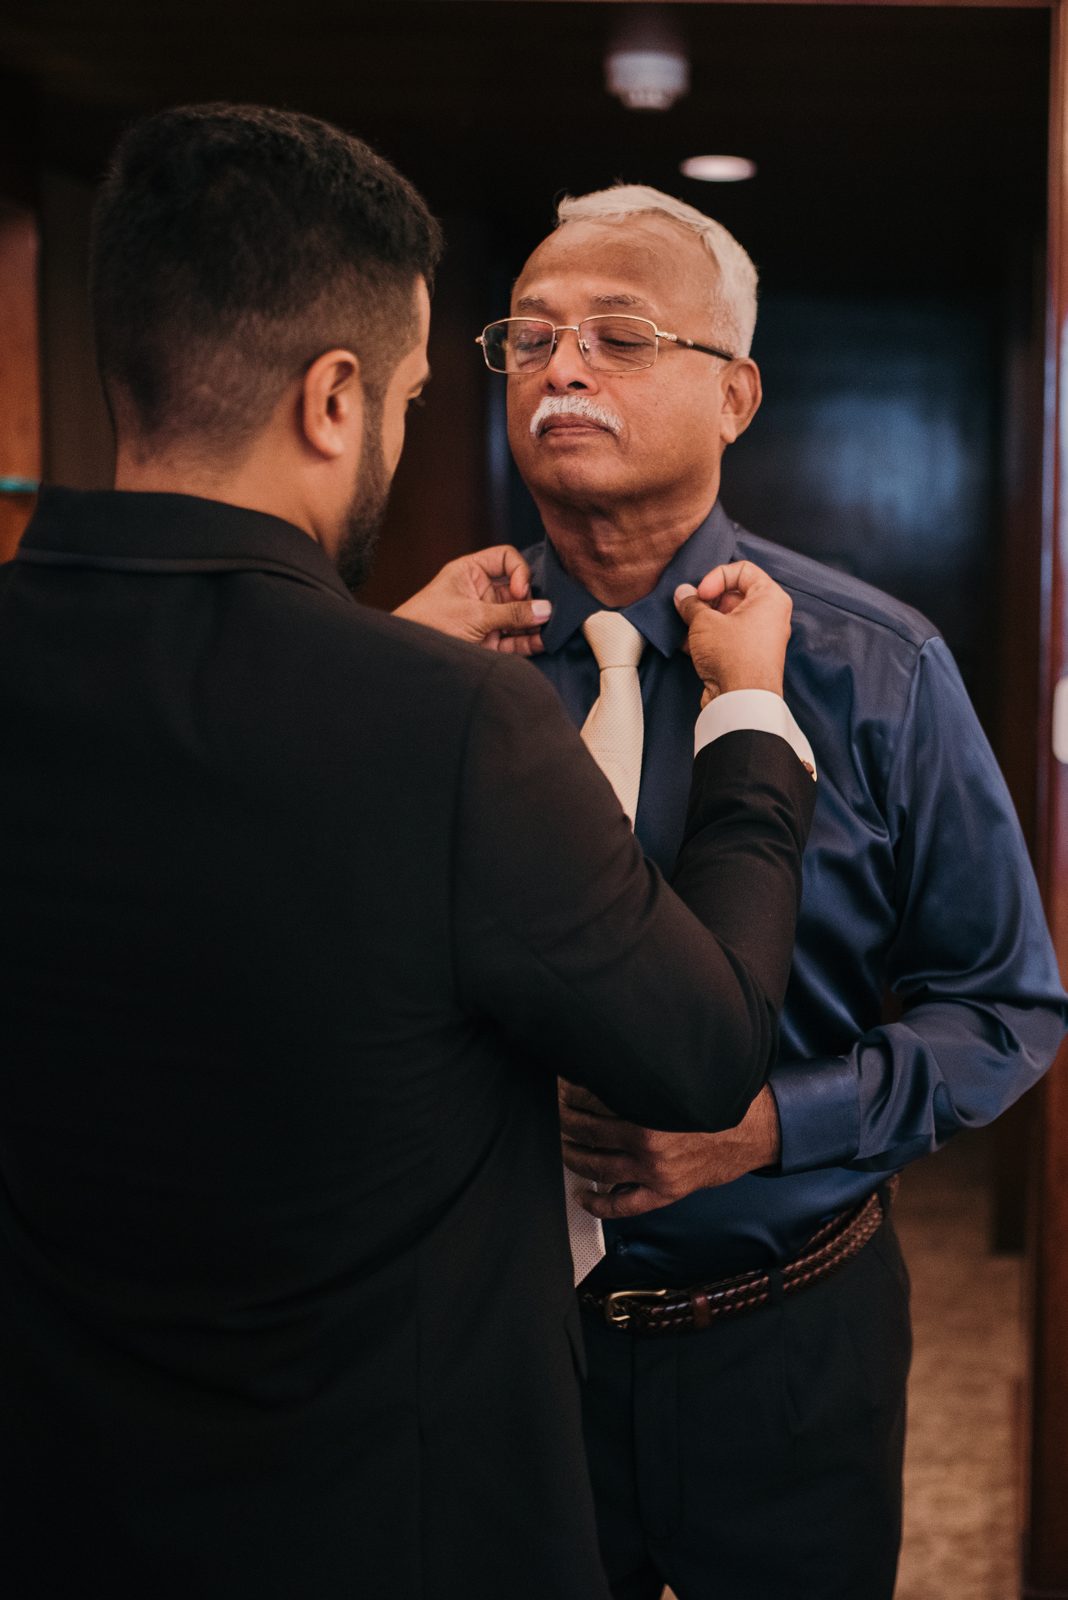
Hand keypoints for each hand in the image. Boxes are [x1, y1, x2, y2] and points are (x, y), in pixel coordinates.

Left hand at [393, 546, 550, 654]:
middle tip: (544, 615)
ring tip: (551, 631)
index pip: (505, 558)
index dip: (519, 572)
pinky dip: (529, 641)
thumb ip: (512, 613)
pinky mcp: (488, 641)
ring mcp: (485, 617)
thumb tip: (546, 610)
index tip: (520, 592)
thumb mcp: (474, 615)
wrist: (410, 657)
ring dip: (534, 624)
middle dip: (533, 602)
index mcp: (471, 572)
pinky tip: (542, 643)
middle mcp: (480, 592)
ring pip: (519, 616)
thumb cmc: (430, 625)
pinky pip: (514, 639)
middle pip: (517, 590)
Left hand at [559, 1081, 781, 1219]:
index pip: (595, 1099)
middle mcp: (648, 1143)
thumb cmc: (720, 1099)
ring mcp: (654, 1172)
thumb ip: (648, 1075)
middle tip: (556, 1111)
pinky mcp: (664, 1193)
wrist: (755, 1132)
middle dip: (566, 1120)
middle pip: (589, 1132)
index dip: (574, 1092)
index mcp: (651, 1109)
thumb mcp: (682, 1079)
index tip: (564, 1086)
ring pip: (598, 1167)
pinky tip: (582, 1195)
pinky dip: (598, 1204)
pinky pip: (624, 1206)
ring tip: (562, 1144)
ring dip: (573, 1156)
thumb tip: (613, 1061)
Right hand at [674, 559, 790, 703]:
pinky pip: (726, 638)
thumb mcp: (704, 622)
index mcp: (770, 598)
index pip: (742, 570)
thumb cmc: (733, 656)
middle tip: (689, 610)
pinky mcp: (747, 657)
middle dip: (706, 601)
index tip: (701, 593)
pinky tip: (687, 645)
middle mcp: (769, 616)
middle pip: (733, 594)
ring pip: (727, 618)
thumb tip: (683, 594)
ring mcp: (759, 638)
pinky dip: (708, 639)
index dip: (716, 577)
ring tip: (686, 628)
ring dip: (703, 621)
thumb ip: (691, 603)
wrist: (741, 702)